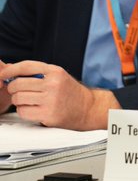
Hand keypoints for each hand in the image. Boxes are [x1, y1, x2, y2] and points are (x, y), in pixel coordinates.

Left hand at [0, 60, 120, 129]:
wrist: (87, 108)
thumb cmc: (70, 92)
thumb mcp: (58, 76)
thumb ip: (37, 73)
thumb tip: (10, 70)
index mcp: (55, 71)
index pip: (26, 66)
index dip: (10, 70)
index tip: (2, 74)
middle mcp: (53, 84)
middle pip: (18, 84)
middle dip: (14, 88)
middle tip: (19, 91)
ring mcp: (51, 99)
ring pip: (18, 98)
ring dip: (19, 101)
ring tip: (29, 101)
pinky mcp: (48, 114)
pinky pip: (22, 111)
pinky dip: (24, 111)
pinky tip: (33, 109)